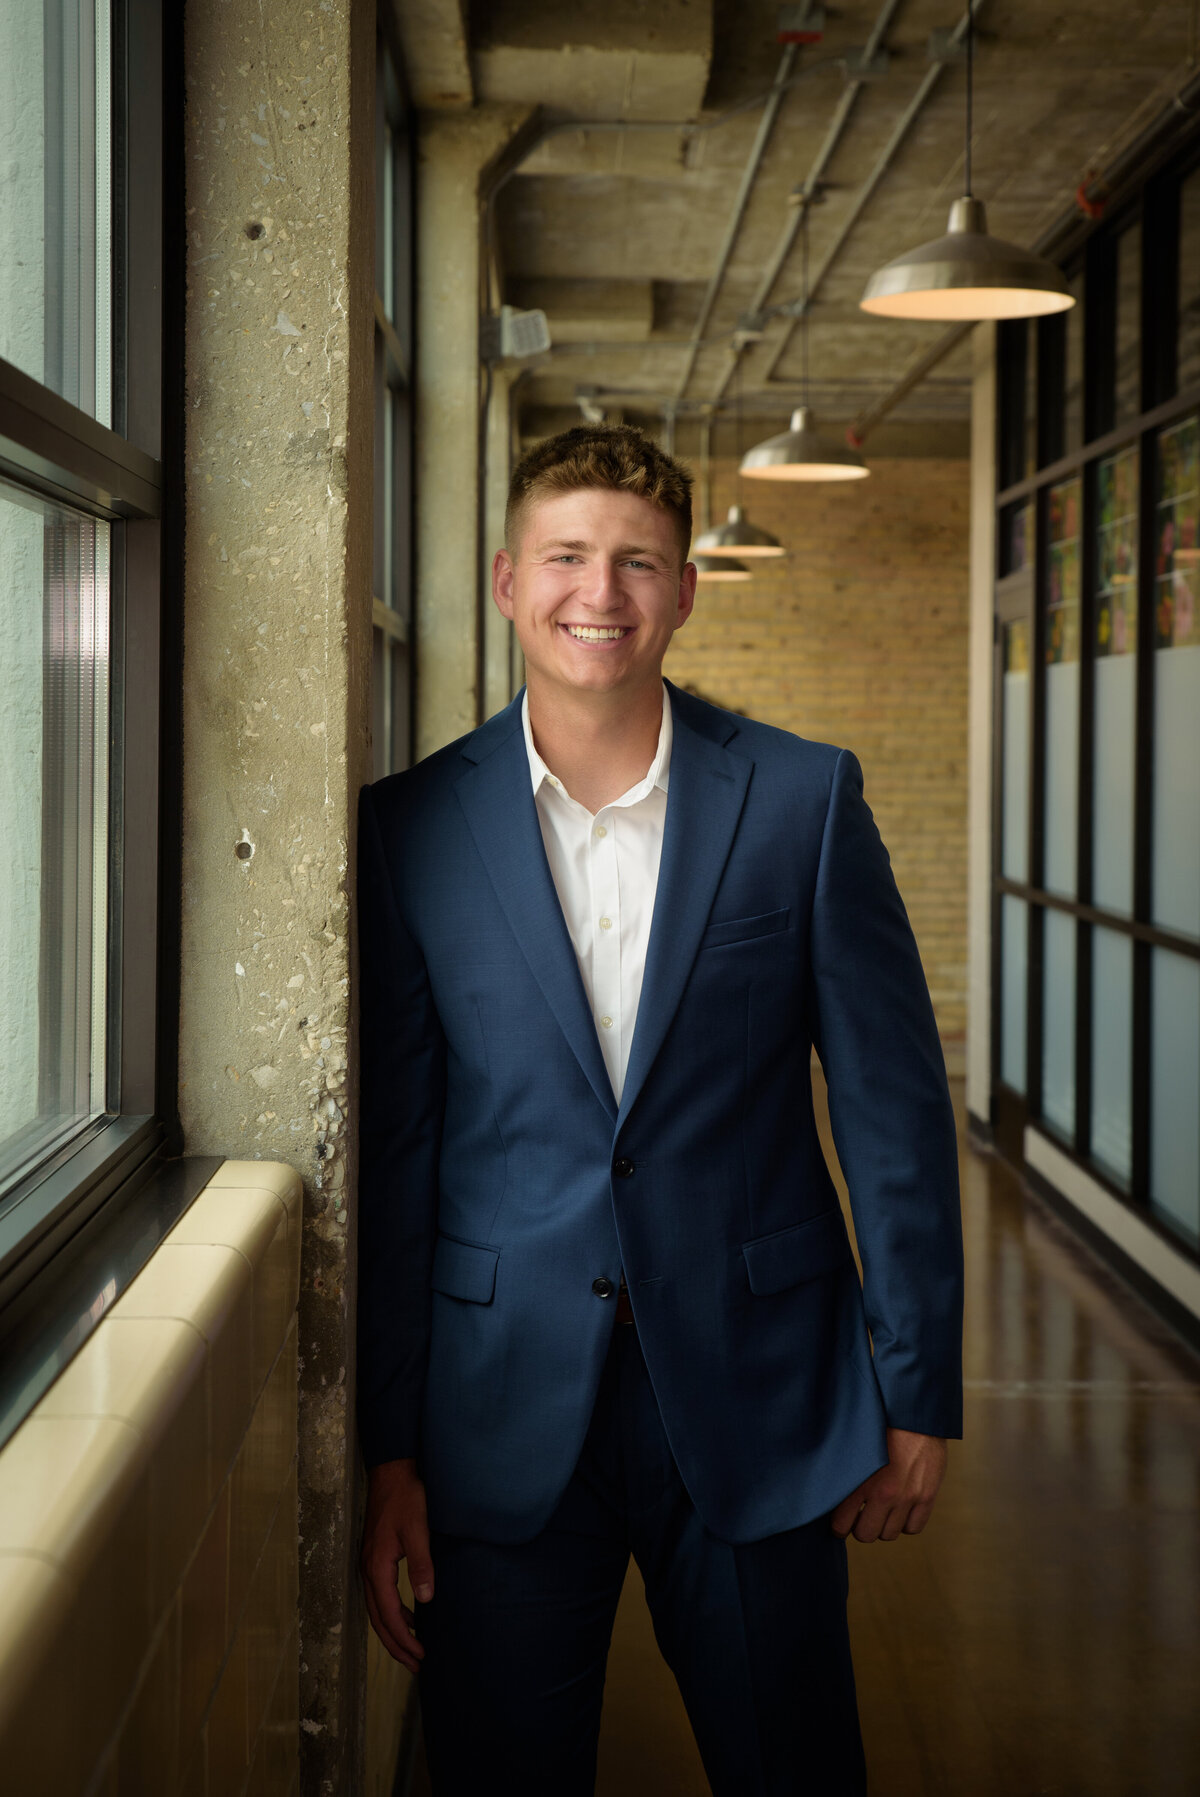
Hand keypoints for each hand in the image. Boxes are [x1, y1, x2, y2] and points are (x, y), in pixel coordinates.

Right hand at [361, 1457, 434, 1670]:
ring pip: (376, 1610)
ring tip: (412, 1649)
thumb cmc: (405, 1499)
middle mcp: (367, 1570)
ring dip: (392, 1632)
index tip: (421, 1656)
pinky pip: (380, 1596)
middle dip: (395, 1645)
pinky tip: (409, 1615)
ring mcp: (368, 1565)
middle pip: (378, 1619)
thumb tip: (425, 1601)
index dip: (404, 1639)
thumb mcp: (418, 1530)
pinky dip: (392, 1612)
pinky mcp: (374, 1559)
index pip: (388, 1614)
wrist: (391, 1472)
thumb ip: (421, 1565)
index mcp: (377, 1567)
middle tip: (415, 1665)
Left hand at [831, 1429, 946, 1542]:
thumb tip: (826, 1492)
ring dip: (883, 1524)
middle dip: (861, 1526)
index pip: (841, 1525)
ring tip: (881, 1508)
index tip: (841, 1521)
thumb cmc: (879, 1422)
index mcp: (859, 1481)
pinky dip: (906, 1522)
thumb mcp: (853, 1445)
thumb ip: (843, 1472)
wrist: (913, 1410)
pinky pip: (913, 1528)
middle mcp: (883, 1494)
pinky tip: (901, 1507)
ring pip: (889, 1534)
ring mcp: (907, 1497)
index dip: (839, 1526)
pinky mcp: (927, 1496)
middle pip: (866, 1535)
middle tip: (860, 1514)